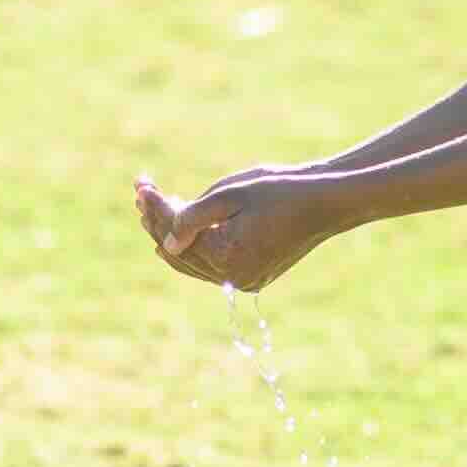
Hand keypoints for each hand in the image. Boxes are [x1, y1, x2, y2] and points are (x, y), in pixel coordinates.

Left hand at [140, 163, 347, 292]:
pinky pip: (212, 265)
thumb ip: (191, 218)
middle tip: (142, 194)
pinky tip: (184, 227)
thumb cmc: (280, 190)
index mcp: (226, 256)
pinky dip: (196, 246)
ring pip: (193, 263)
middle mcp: (233, 277)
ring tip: (154, 209)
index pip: (174, 234)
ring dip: (173, 236)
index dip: (155, 208)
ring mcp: (244, 281)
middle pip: (179, 253)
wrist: (326, 202)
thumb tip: (164, 241)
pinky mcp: (253, 277)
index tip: (140, 185)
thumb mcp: (230, 194)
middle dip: (158, 222)